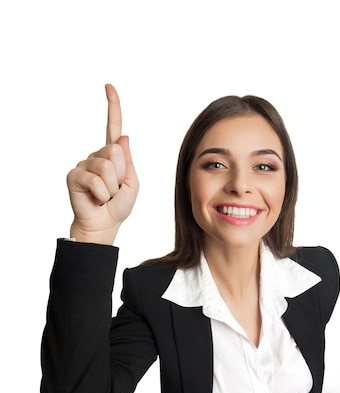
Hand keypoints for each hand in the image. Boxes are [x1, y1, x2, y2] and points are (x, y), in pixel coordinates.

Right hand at [67, 84, 138, 243]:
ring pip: (106, 168)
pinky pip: (95, 180)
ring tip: (105, 196)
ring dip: (111, 187)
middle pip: (115, 153)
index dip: (112, 107)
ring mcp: (84, 164)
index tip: (109, 86)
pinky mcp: (74, 175)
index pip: (113, 127)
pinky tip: (96, 199)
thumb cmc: (118, 206)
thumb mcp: (132, 183)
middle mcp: (97, 156)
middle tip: (114, 190)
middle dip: (120, 175)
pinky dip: (101, 194)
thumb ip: (128, 161)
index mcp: (113, 155)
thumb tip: (122, 136)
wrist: (104, 225)